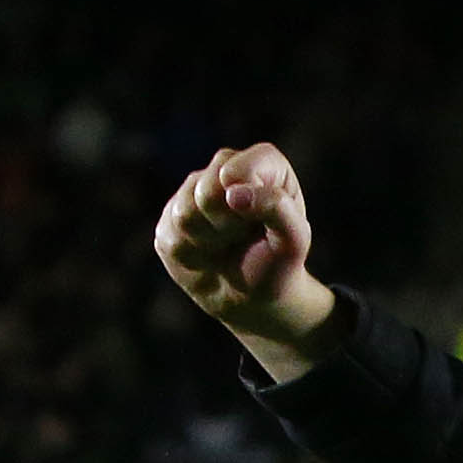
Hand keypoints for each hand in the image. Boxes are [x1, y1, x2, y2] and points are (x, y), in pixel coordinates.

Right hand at [152, 144, 343, 378]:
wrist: (253, 300)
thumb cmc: (279, 263)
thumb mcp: (294, 240)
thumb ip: (277, 207)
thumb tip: (232, 192)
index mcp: (262, 166)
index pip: (247, 162)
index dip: (249, 189)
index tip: (259, 219)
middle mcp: (223, 172)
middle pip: (210, 187)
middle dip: (230, 222)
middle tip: (245, 237)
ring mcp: (191, 194)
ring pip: (187, 213)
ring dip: (213, 241)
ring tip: (228, 247)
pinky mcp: (169, 221)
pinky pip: (172, 237)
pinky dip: (195, 256)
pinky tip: (208, 257)